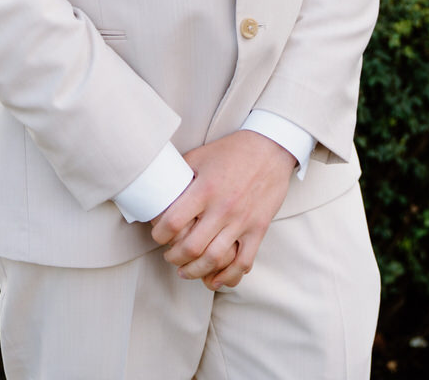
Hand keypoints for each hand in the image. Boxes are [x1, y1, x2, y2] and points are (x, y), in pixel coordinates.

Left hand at [150, 130, 295, 289]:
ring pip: (214, 260)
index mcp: (205, 188)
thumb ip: (181, 173)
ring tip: (185, 271)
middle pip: (192, 247)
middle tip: (169, 256)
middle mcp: (223, 208)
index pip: (174, 222)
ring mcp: (242, 221)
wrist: (270, 148)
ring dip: (195, 271)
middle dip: (175, 258)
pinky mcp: (258, 229)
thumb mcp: (201, 155)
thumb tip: (159, 187)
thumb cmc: (232, 151)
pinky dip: (227, 277)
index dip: (159, 234)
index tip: (157, 235)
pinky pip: (243, 262)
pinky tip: (214, 280)